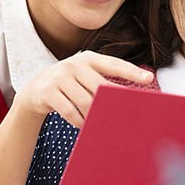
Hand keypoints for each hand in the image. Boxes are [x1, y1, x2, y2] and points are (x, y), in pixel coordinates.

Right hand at [13, 51, 152, 127]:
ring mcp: (60, 76)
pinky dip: (80, 121)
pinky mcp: (48, 91)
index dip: (132, 72)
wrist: (36, 89)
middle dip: (113, 103)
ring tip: (100, 124)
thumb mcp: (85, 76)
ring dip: (95, 116)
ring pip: (86, 101)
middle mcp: (74, 64)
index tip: (149, 79)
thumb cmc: (70, 84)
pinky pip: (70, 111)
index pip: (114, 65)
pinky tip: (84, 125)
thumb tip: (128, 99)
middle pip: (101, 87)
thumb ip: (104, 81)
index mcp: (89, 58)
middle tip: (125, 116)